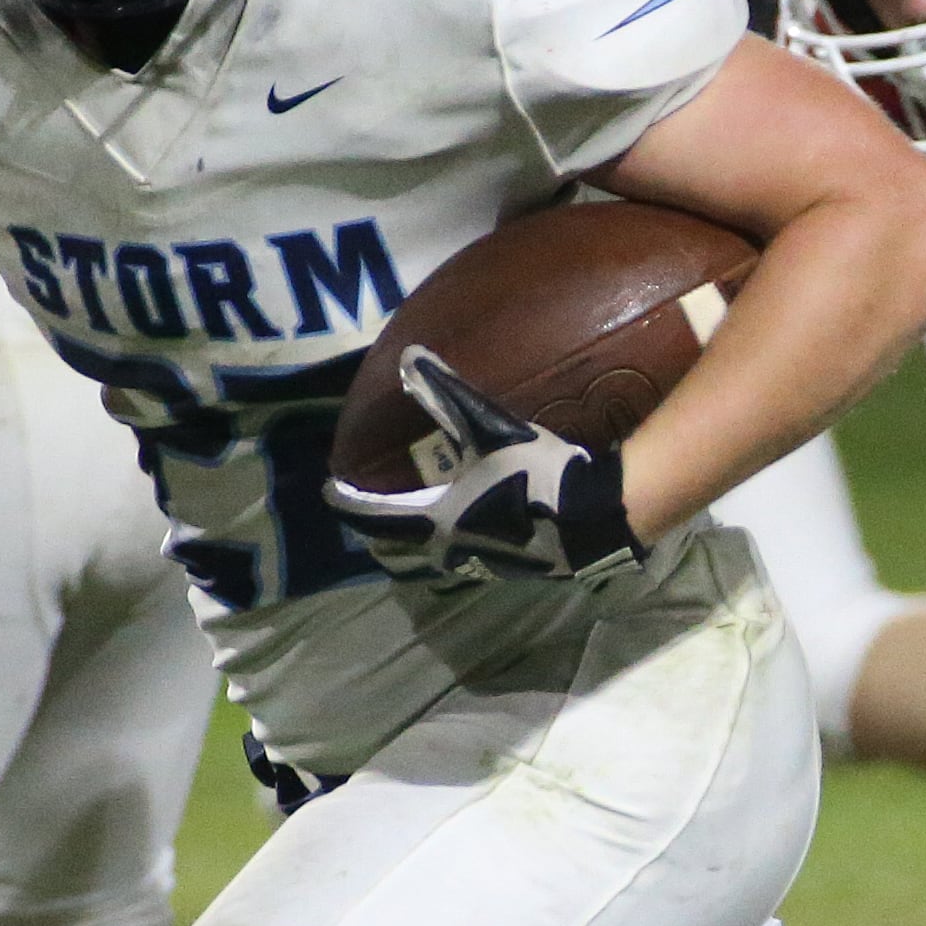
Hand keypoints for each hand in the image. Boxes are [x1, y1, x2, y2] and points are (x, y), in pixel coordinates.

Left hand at [325, 347, 642, 586]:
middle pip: (396, 549)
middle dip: (377, 532)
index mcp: (437, 521)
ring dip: (410, 542)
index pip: (377, 517)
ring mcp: (481, 564)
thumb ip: (449, 395)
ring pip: (429, 558)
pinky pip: (461, 557)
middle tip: (367, 513)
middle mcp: (451, 550)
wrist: (595, 517)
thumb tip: (409, 358)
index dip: (350, 504)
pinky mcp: (509, 566)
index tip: (330, 492)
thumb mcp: (490, 428)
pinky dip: (446, 542)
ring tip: (408, 522)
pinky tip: (463, 525)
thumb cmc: (537, 475)